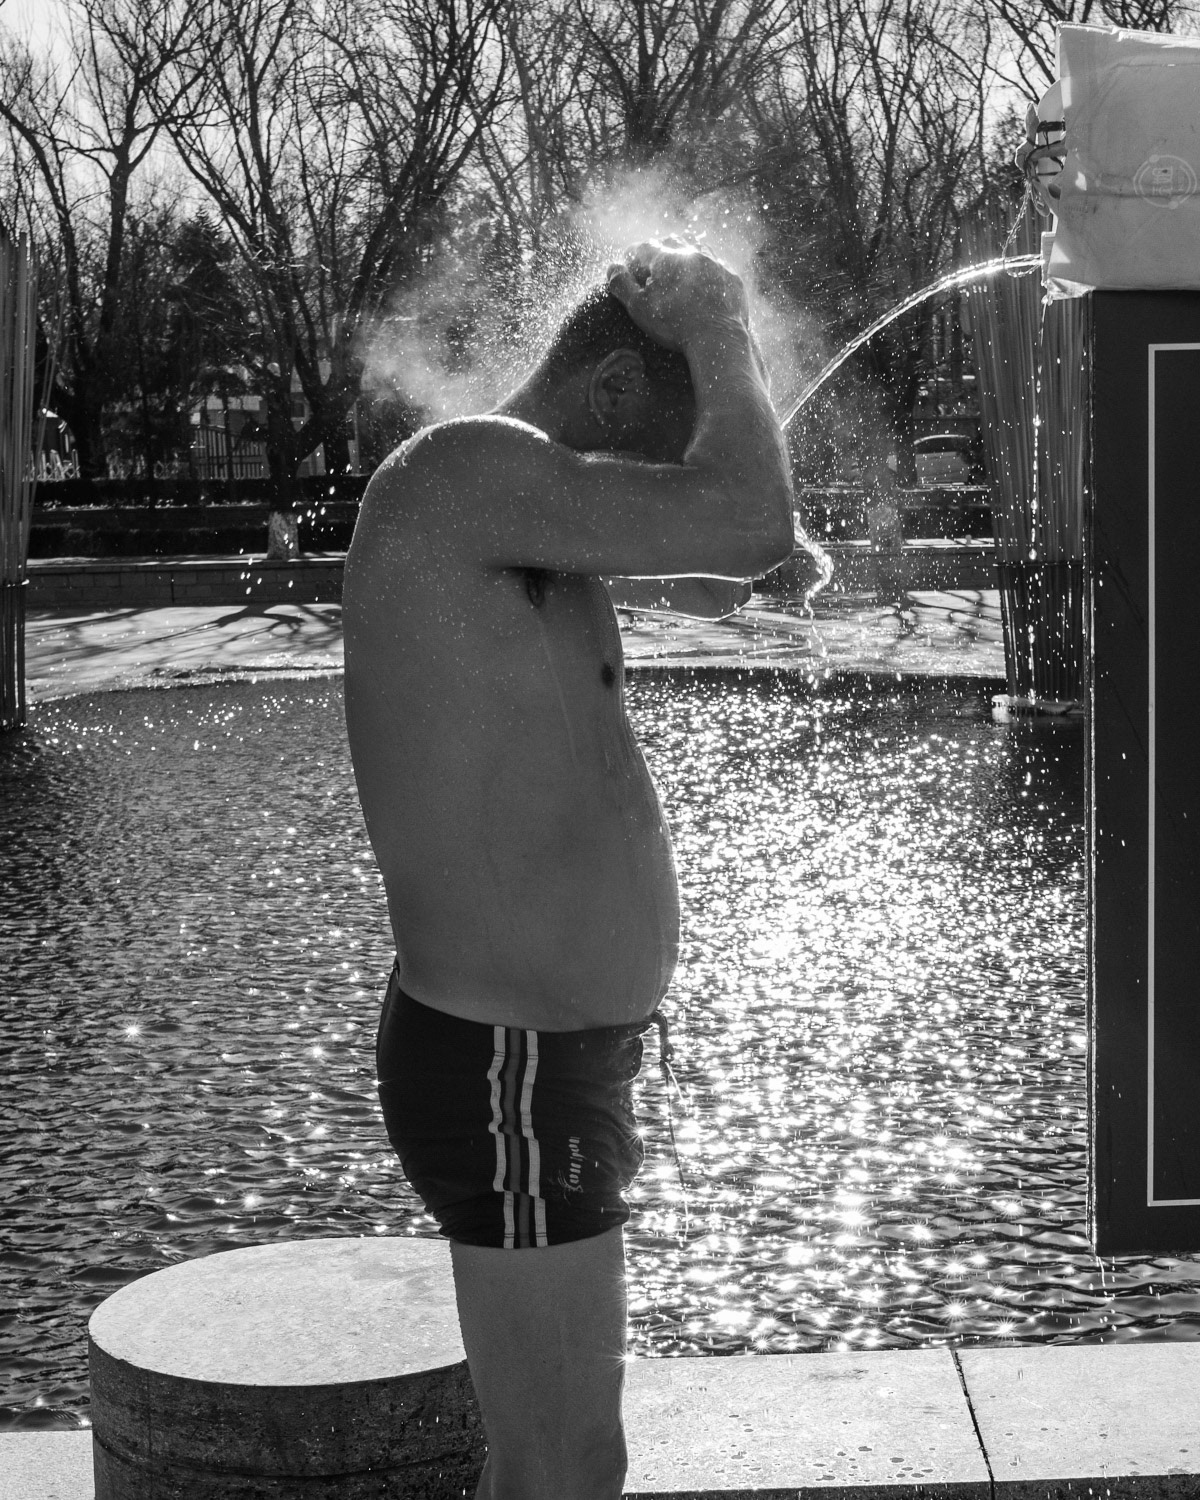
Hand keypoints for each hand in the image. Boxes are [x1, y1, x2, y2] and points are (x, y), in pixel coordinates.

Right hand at [606, 238, 748, 352]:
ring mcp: (715, 263)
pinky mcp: (731, 277)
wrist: (717, 339)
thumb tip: (612, 268)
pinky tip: (702, 282)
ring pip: (696, 248)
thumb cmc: (674, 325)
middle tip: (651, 270)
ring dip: (683, 256)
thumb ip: (622, 285)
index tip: (628, 270)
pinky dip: (706, 269)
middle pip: (670, 242)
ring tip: (676, 272)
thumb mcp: (639, 308)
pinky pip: (716, 266)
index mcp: (666, 257)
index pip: (642, 248)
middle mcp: (692, 253)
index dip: (631, 259)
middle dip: (658, 253)